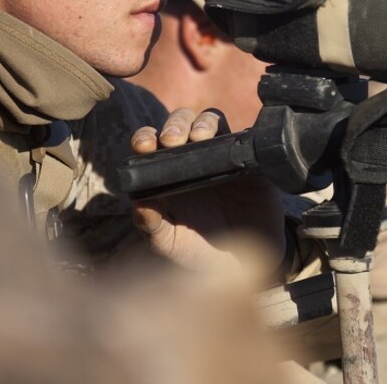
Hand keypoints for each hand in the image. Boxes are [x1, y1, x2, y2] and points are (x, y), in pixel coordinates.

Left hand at [130, 108, 285, 275]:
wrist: (241, 266)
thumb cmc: (197, 253)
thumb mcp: (169, 244)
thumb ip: (151, 226)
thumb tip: (137, 204)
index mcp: (165, 172)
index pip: (151, 143)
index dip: (146, 137)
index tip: (145, 146)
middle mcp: (192, 159)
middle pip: (180, 123)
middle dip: (175, 125)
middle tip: (173, 140)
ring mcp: (221, 157)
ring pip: (211, 120)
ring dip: (203, 122)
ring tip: (200, 137)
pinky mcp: (249, 163)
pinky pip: (247, 137)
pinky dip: (241, 133)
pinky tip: (234, 145)